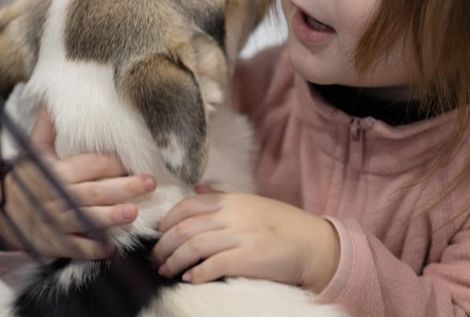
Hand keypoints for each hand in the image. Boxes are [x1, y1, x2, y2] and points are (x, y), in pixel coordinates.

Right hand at [0, 108, 155, 259]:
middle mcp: (57, 197)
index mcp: (55, 172)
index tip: (133, 163)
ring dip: (111, 218)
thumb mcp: (33, 153)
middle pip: (94, 192)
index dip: (112, 164)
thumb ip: (45, 129)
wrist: (4, 215)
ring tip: (133, 213)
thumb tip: (52, 102)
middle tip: (149, 183)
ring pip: (87, 219)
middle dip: (123, 188)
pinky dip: (93, 249)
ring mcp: (56, 222)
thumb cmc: (28, 180)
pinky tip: (112, 247)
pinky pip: (76, 248)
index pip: (89, 165)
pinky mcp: (56, 244)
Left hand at [151, 189, 339, 292]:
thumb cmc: (283, 226)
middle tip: (156, 258)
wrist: (313, 244)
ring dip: (174, 261)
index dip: (167, 220)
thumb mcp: (252, 204)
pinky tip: (189, 279)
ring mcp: (241, 236)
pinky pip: (213, 265)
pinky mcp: (248, 258)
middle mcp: (234, 215)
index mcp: (233, 201)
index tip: (159, 234)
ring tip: (166, 271)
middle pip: (185, 227)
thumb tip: (197, 190)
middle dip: (164, 245)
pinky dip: (196, 273)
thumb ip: (223, 200)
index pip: (188, 205)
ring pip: (193, 246)